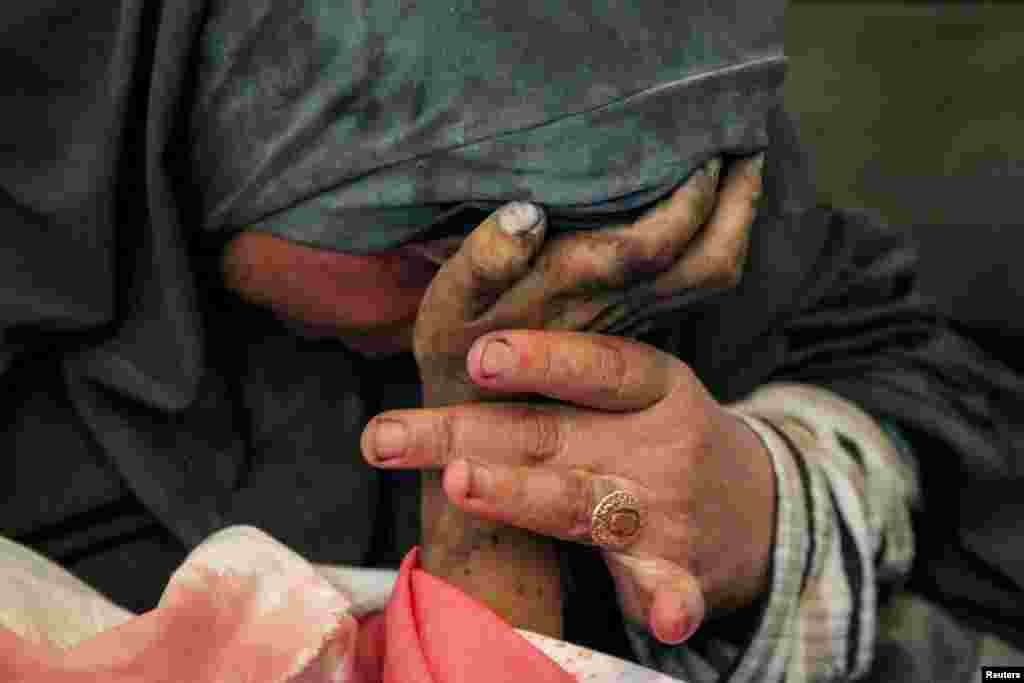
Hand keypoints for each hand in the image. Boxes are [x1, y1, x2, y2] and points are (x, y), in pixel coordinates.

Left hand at [366, 330, 775, 642]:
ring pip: (580, 505)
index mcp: (652, 385)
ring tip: (462, 486)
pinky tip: (666, 622)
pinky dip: (670, 605)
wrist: (759, 507)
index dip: (541, 359)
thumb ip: (567, 375)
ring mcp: (666, 510)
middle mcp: (657, 442)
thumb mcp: (638, 390)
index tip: (479, 356)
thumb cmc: (663, 435)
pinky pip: (669, 591)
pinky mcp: (678, 573)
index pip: (596, 365)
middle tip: (386, 437)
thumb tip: (461, 339)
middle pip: (548, 435)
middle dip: (462, 435)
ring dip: (523, 496)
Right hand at [413, 154, 763, 406]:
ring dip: (738, 220)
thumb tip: (526, 213)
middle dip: (734, 200)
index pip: (647, 244)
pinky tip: (719, 208)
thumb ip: (482, 261)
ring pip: (711, 277)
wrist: (485, 435)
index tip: (698, 142)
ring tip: (745, 165)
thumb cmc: (455, 353)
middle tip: (746, 138)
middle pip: (703, 262)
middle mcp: (615, 307)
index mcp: (568, 291)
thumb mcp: (446, 309)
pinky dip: (721, 241)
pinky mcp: (638, 324)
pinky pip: (699, 285)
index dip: (683, 198)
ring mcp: (633, 319)